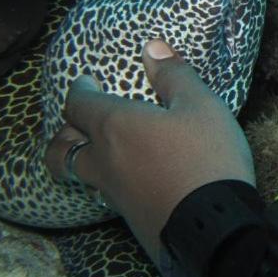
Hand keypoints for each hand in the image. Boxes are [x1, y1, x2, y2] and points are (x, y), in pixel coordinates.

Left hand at [45, 39, 255, 261]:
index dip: (80, 90)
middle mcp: (104, 162)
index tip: (87, 82)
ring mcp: (115, 197)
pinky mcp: (132, 223)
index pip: (78, 104)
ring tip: (108, 153)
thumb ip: (175, 76)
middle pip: (61, 150)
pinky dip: (114, 184)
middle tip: (80, 125)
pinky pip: (110, 198)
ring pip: (85, 176)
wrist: (216, 228)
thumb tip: (152, 48)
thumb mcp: (202, 106)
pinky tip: (138, 181)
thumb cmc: (207, 158)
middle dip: (65, 134)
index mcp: (116, 127)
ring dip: (87, 161)